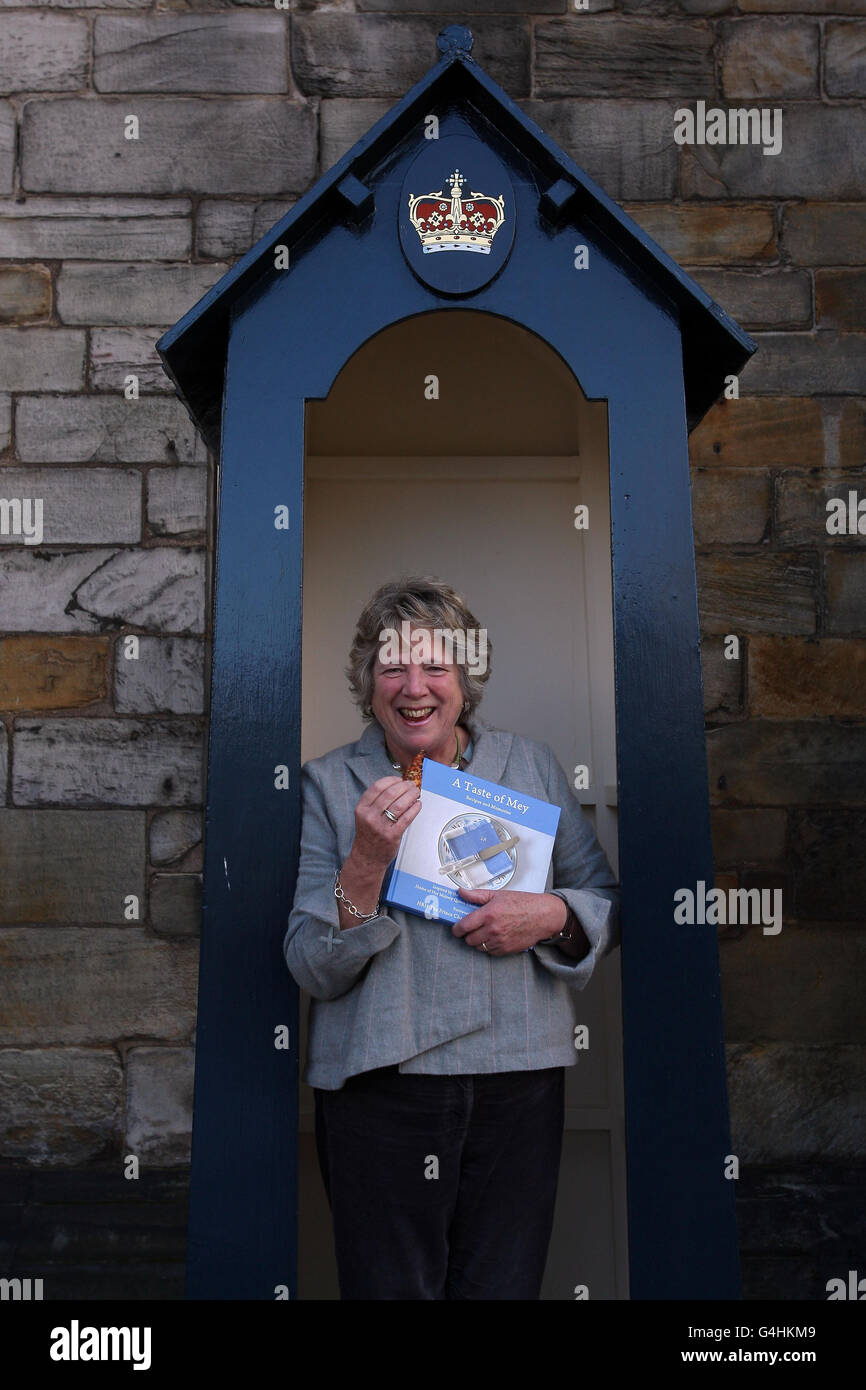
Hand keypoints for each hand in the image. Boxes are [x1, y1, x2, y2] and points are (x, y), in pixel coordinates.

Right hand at [349, 775, 421, 870]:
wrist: (367, 858)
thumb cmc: (368, 835)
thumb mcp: (365, 816)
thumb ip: (377, 802)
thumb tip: (397, 786)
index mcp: (362, 808)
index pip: (377, 787)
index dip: (391, 780)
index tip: (399, 779)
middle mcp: (369, 816)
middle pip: (390, 793)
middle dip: (404, 786)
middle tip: (411, 785)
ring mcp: (380, 827)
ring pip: (400, 804)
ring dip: (411, 795)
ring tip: (416, 793)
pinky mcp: (392, 836)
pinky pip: (406, 818)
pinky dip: (415, 809)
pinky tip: (418, 805)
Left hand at [451, 889, 568, 955]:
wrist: (543, 916)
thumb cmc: (523, 903)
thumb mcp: (498, 895)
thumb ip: (477, 895)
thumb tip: (461, 892)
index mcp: (488, 914)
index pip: (463, 927)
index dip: (456, 929)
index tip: (457, 928)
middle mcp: (492, 930)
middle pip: (469, 940)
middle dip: (468, 935)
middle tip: (472, 928)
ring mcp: (499, 941)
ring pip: (478, 947)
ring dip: (478, 941)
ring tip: (484, 932)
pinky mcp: (506, 950)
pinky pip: (490, 952)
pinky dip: (489, 946)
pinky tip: (494, 937)